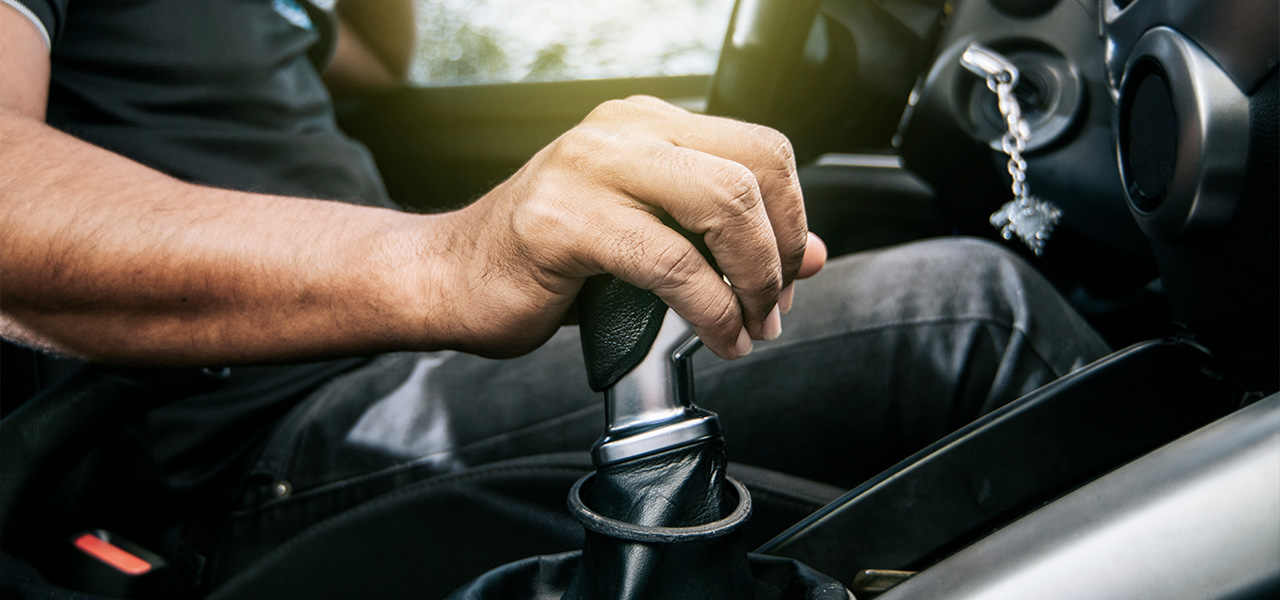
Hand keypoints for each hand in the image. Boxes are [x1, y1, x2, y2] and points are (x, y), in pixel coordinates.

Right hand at [432, 95, 822, 359]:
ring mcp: (589, 168)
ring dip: (753, 281)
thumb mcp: (650, 237)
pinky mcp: (564, 219)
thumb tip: (809, 256)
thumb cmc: (543, 260)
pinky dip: (709, 309)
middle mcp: (621, 131)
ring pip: (721, 206)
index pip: (761, 148)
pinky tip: (715, 336)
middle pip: (752, 173)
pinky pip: (670, 262)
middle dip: (778, 254)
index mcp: (645, 124)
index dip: (793, 216)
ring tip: (749, 325)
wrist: (448, 278)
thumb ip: (724, 238)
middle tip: (773, 307)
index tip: (789, 272)